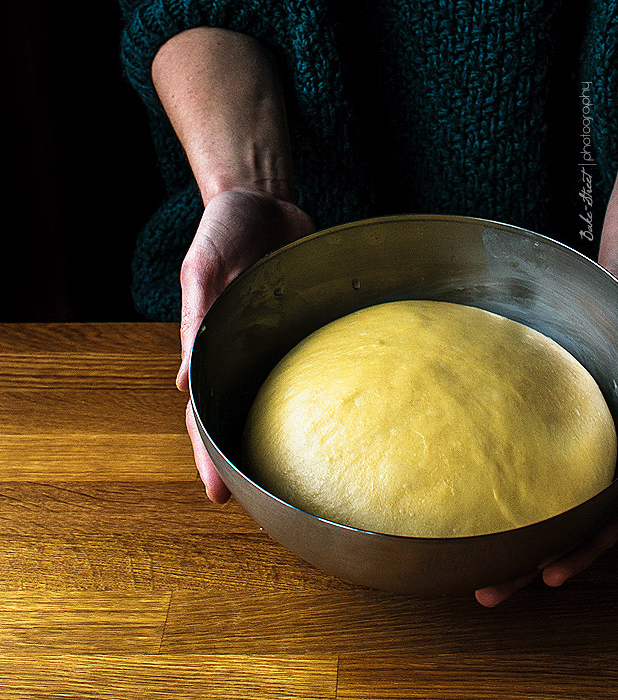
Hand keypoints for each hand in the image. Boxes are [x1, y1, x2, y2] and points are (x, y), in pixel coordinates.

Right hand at [176, 186, 316, 502]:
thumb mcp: (203, 266)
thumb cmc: (222, 228)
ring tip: (311, 475)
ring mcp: (274, 341)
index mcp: (209, 344)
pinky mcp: (305, 324)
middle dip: (251, 458)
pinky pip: (313, 363)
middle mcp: (242, 350)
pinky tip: (347, 415)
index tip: (219, 495)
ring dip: (289, 433)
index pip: (205, 411)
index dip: (209, 455)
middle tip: (269, 504)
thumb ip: (197, 315)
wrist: (261, 195)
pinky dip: (323, 391)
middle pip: (244, 414)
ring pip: (281, 397)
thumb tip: (188, 380)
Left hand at [474, 290, 617, 605]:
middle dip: (523, 566)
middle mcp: (586, 466)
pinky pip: (514, 458)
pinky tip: (459, 498)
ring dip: (502, 539)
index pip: (600, 525)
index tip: (547, 579)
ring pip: (531, 502)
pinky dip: (491, 481)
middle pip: (555, 527)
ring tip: (463, 565)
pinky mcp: (537, 422)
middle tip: (484, 594)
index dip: (577, 554)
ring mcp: (560, 448)